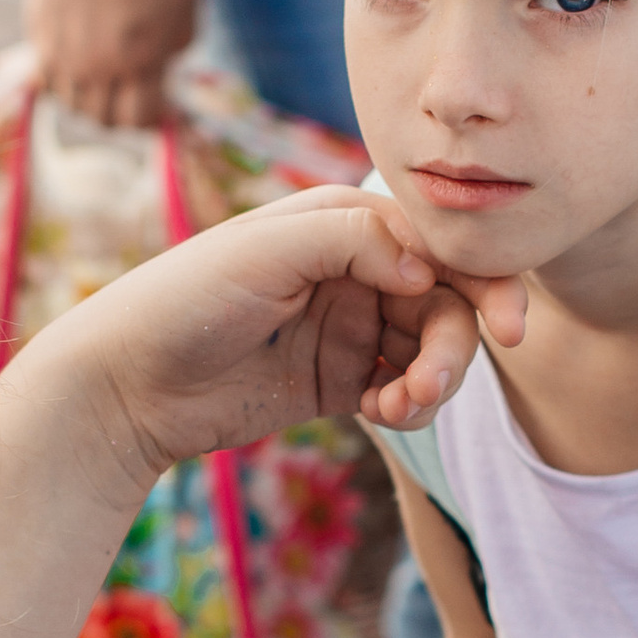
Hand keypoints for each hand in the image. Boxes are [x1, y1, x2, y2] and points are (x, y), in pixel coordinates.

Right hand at [23, 0, 199, 129]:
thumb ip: (178, 42)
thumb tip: (162, 67)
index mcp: (141, 57)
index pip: (139, 119)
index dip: (153, 117)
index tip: (160, 102)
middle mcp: (97, 63)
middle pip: (103, 120)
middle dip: (122, 114)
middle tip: (133, 93)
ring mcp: (61, 49)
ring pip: (71, 103)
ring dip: (90, 99)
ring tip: (105, 78)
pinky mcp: (37, 29)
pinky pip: (47, 76)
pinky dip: (64, 78)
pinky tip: (79, 60)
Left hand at [60, 181, 525, 474]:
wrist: (126, 384)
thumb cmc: (184, 298)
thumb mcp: (267, 252)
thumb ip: (355, 240)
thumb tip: (430, 265)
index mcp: (343, 220)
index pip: (438, 244)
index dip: (484, 281)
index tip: (512, 327)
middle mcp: (356, 269)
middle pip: (445, 304)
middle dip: (453, 347)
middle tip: (429, 390)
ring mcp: (350, 327)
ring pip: (430, 352)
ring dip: (432, 383)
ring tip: (399, 410)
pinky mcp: (339, 381)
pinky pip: (402, 392)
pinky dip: (408, 406)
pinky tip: (380, 416)